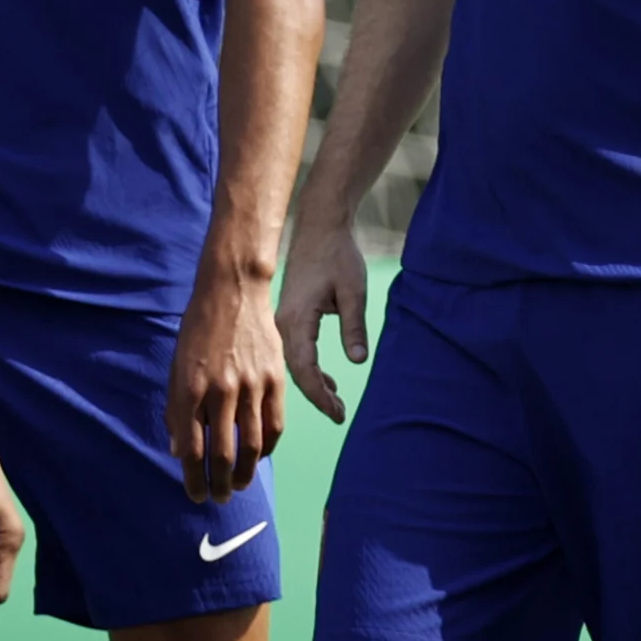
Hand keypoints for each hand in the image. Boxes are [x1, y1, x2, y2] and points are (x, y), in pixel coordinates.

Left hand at [171, 267, 287, 499]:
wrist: (233, 291)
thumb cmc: (198, 329)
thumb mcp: (176, 366)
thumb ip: (177, 410)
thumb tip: (179, 450)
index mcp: (190, 389)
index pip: (192, 449)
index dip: (193, 479)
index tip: (195, 495)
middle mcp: (221, 391)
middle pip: (222, 454)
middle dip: (218, 485)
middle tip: (218, 499)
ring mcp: (252, 386)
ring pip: (252, 445)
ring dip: (245, 473)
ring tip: (239, 486)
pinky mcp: (275, 379)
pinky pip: (275, 424)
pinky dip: (268, 447)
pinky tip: (260, 457)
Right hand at [277, 220, 370, 424]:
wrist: (319, 226)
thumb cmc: (338, 254)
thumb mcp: (353, 291)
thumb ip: (354, 327)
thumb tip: (358, 361)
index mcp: (297, 319)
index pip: (305, 369)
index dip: (320, 396)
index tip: (338, 414)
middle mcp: (283, 323)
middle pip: (296, 371)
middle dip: (317, 396)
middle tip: (340, 414)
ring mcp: (282, 320)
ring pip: (294, 362)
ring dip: (313, 384)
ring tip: (336, 403)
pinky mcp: (288, 316)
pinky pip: (295, 351)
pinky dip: (310, 369)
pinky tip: (327, 382)